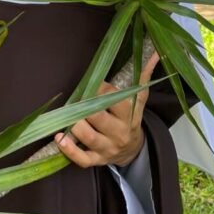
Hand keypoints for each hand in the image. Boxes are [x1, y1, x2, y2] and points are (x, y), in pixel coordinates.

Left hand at [54, 53, 159, 168]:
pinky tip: (59, 138)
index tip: (93, 84)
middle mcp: (119, 132)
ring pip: (89, 137)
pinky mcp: (97, 160)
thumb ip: (143, 75)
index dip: (99, 89)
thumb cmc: (131, 117)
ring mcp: (107, 148)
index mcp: (130, 115)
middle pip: (99, 118)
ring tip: (66, 115)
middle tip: (75, 99)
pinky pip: (83, 159)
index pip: (114, 99)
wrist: (133, 149)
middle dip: (83, 106)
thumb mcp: (138, 98)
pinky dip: (69, 150)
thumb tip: (154, 54)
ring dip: (74, 125)